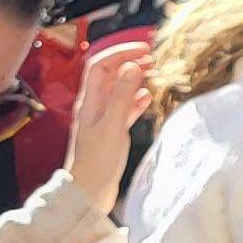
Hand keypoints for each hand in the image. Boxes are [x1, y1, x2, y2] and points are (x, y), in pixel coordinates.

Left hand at [63, 38, 154, 197]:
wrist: (89, 192)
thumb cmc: (98, 162)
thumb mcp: (113, 126)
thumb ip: (122, 96)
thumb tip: (132, 66)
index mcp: (89, 101)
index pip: (100, 65)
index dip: (120, 52)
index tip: (144, 50)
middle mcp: (94, 106)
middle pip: (109, 74)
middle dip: (128, 62)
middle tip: (152, 58)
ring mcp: (102, 118)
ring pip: (118, 89)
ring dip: (134, 79)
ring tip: (154, 73)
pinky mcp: (111, 131)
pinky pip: (124, 108)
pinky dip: (136, 99)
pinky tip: (148, 98)